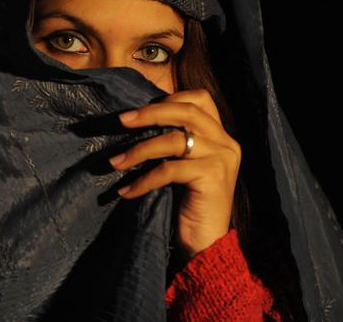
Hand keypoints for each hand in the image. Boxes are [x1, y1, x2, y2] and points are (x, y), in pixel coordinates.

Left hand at [108, 88, 240, 259]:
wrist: (206, 246)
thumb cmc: (187, 203)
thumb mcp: (182, 164)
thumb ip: (174, 139)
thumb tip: (134, 117)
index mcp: (221, 134)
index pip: (200, 98)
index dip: (170, 97)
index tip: (140, 110)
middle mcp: (226, 142)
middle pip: (186, 111)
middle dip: (150, 113)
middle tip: (121, 120)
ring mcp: (222, 159)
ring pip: (175, 140)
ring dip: (139, 150)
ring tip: (115, 162)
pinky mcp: (213, 178)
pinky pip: (169, 170)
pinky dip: (143, 179)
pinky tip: (127, 191)